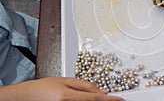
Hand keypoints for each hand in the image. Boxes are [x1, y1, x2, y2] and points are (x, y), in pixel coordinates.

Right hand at [0, 77, 124, 100]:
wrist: (27, 97)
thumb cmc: (43, 88)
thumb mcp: (65, 81)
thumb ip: (85, 86)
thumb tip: (102, 90)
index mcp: (67, 97)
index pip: (96, 98)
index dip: (111, 100)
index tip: (121, 100)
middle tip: (115, 100)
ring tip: (104, 99)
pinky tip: (91, 100)